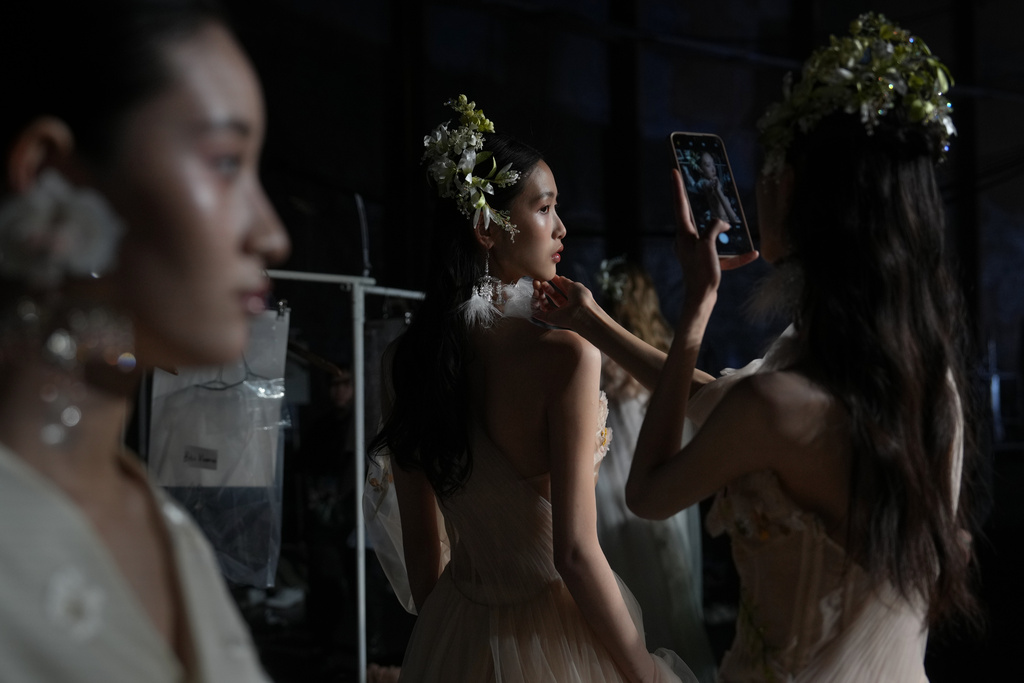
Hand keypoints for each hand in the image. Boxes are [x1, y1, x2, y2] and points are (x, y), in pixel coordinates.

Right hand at [531, 275, 594, 331]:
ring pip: (544, 303)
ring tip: (537, 283)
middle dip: (546, 287)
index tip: (549, 275)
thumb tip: (560, 277)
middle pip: (553, 296)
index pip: (562, 290)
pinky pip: (538, 311)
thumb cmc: (581, 298)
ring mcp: (556, 314)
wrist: (581, 312)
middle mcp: (565, 307)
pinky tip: (535, 292)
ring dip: (539, 293)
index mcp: (573, 300)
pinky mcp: (549, 319)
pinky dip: (534, 302)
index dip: (556, 282)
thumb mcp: (575, 286)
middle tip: (540, 279)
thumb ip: (566, 282)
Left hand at [671, 168, 724, 299]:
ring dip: (723, 233)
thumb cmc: (700, 272)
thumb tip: (722, 224)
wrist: (701, 299)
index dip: (678, 187)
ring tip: (734, 227)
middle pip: (694, 218)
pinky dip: (735, 255)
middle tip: (700, 188)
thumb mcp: (707, 245)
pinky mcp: (707, 263)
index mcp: (683, 234)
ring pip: (712, 236)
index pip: (680, 205)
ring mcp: (696, 252)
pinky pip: (723, 255)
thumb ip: (713, 228)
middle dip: (699, 205)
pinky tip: (751, 254)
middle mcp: (687, 241)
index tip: (674, 171)